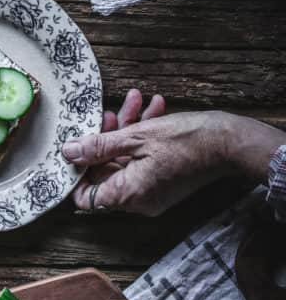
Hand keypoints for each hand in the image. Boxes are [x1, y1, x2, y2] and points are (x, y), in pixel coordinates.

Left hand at [63, 96, 283, 216]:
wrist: (231, 141)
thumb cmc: (186, 140)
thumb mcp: (135, 137)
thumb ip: (98, 146)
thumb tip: (68, 152)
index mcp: (127, 195)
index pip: (86, 197)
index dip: (76, 172)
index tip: (74, 148)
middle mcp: (138, 200)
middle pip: (106, 171)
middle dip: (106, 138)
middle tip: (110, 112)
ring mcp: (152, 192)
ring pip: (127, 160)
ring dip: (128, 129)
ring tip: (134, 99)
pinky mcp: (164, 181)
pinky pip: (144, 160)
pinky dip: (144, 136)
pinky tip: (152, 107)